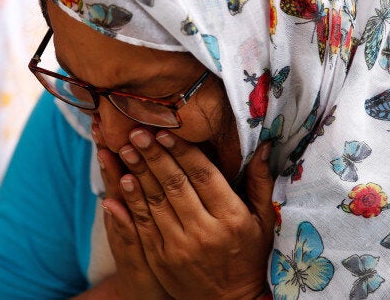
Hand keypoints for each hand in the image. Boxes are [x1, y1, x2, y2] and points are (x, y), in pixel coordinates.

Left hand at [104, 128, 274, 299]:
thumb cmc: (250, 257)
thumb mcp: (264, 222)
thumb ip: (261, 183)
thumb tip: (263, 147)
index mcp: (231, 218)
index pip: (203, 176)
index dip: (183, 152)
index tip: (166, 131)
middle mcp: (204, 232)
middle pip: (175, 185)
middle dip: (155, 155)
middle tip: (138, 131)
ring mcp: (180, 247)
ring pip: (155, 201)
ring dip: (139, 172)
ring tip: (126, 147)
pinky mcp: (162, 259)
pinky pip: (144, 224)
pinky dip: (133, 201)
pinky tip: (124, 181)